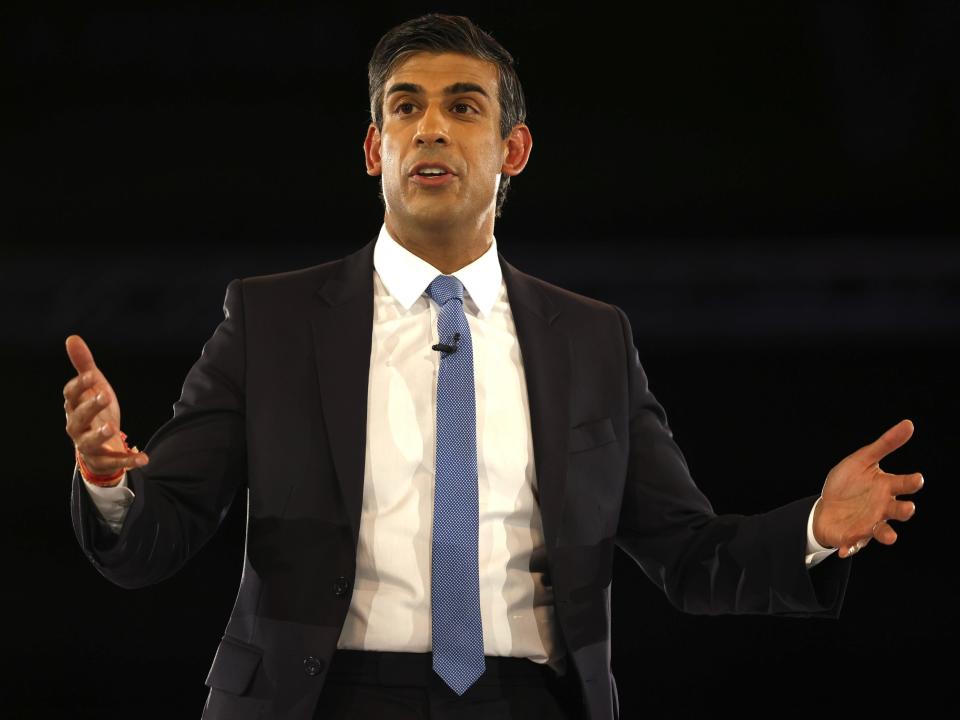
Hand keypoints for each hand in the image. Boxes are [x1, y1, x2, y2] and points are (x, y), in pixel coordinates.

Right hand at [63, 335, 148, 477]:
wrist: (96, 445)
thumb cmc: (93, 410)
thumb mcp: (93, 387)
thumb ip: (84, 365)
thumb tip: (72, 338)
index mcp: (74, 407)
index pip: (70, 395)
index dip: (80, 386)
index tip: (92, 375)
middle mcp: (76, 426)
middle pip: (78, 417)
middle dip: (90, 407)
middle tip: (105, 396)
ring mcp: (88, 445)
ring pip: (89, 442)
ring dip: (100, 434)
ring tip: (113, 428)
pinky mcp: (102, 460)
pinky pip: (114, 462)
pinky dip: (128, 460)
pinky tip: (144, 458)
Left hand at [813, 419, 922, 558]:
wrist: (826, 505)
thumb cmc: (849, 483)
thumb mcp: (862, 460)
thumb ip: (885, 444)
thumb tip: (909, 423)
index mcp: (886, 487)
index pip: (903, 483)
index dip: (911, 482)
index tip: (917, 478)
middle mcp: (882, 508)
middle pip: (898, 510)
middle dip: (904, 510)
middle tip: (908, 508)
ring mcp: (869, 524)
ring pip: (883, 532)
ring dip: (886, 534)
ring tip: (890, 537)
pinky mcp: (853, 537)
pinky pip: (854, 544)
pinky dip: (851, 548)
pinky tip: (845, 549)